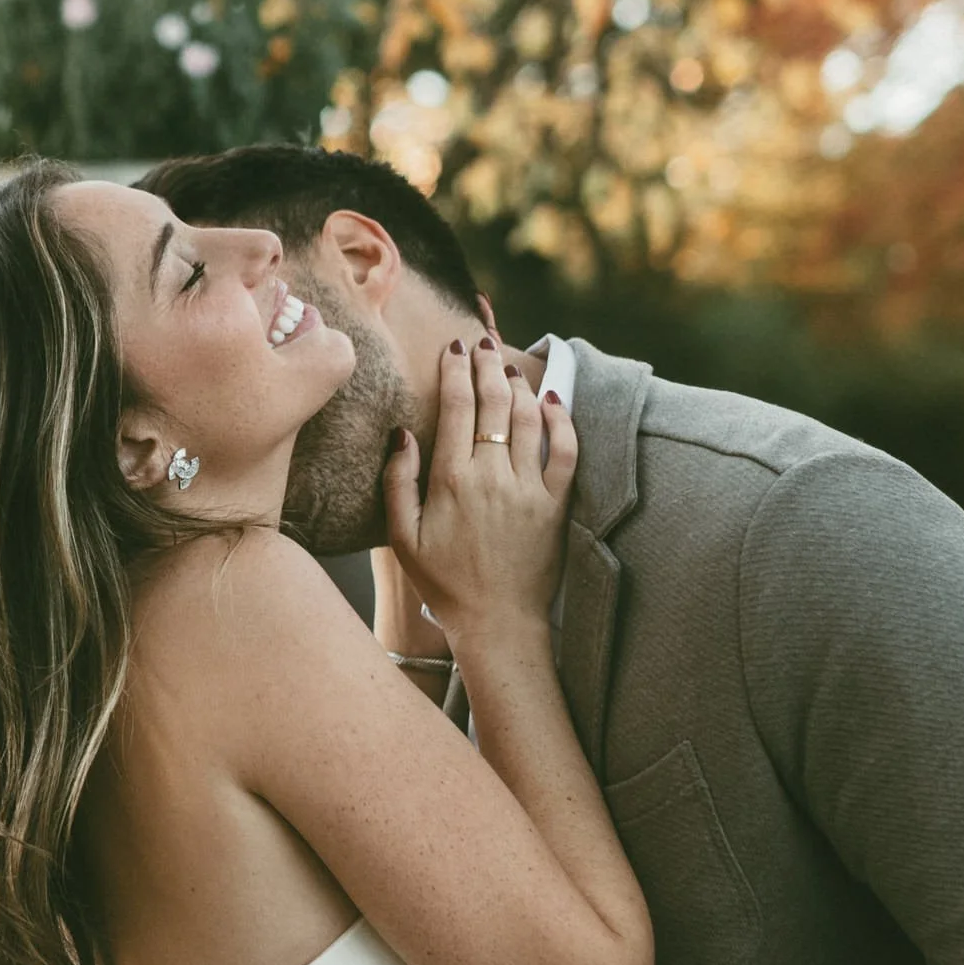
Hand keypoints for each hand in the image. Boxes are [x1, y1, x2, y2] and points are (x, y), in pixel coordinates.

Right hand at [385, 338, 575, 650]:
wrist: (496, 621)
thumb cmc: (444, 582)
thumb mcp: (402, 537)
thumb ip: (398, 482)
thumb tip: (401, 434)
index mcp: (451, 480)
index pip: (456, 407)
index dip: (455, 370)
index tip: (453, 348)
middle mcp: (492, 476)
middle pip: (494, 402)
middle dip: (487, 364)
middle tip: (482, 343)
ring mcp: (528, 489)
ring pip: (528, 419)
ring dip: (519, 385)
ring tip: (508, 365)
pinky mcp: (556, 505)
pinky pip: (566, 452)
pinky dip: (561, 421)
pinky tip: (552, 401)